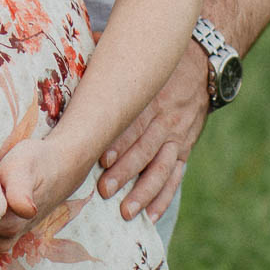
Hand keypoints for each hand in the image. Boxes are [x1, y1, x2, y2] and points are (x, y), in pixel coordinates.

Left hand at [97, 42, 210, 220]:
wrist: (202, 62)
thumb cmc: (157, 61)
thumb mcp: (137, 55)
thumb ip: (107, 62)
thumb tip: (67, 54)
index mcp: (152, 96)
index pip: (135, 122)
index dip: (119, 142)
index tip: (102, 159)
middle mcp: (167, 118)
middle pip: (146, 148)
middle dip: (126, 171)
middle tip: (105, 190)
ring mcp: (178, 136)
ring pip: (162, 167)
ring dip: (144, 191)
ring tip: (126, 210)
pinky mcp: (186, 147)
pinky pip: (176, 176)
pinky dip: (164, 197)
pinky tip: (150, 215)